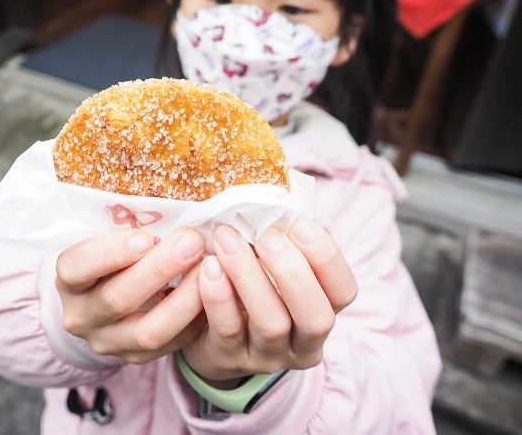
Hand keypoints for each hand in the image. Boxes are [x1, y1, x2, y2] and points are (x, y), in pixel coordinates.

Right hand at [56, 228, 206, 364]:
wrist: (103, 301)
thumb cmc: (111, 256)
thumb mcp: (105, 240)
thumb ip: (128, 230)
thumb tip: (171, 213)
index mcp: (68, 280)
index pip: (76, 267)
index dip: (110, 252)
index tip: (144, 236)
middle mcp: (80, 316)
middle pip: (117, 299)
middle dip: (159, 269)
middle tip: (192, 241)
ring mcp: (106, 342)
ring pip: (146, 332)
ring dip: (183, 300)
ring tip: (209, 270)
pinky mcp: (135, 358)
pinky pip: (169, 346)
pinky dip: (193, 321)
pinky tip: (211, 295)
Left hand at [181, 219, 356, 382]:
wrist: (208, 334)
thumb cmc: (247, 285)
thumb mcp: (271, 265)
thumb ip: (281, 238)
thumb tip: (274, 192)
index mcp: (321, 310)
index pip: (344, 292)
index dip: (327, 258)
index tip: (299, 224)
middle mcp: (303, 341)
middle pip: (316, 316)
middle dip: (292, 271)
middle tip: (265, 235)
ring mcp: (268, 355)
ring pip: (271, 323)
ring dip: (249, 276)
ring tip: (226, 239)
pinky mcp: (229, 358)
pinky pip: (228, 329)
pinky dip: (218, 296)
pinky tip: (207, 266)